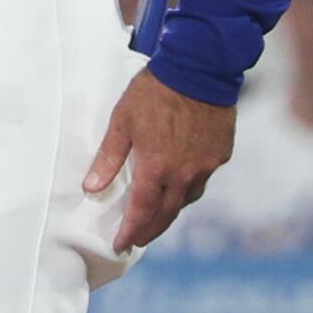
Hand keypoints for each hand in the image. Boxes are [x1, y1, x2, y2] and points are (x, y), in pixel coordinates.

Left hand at [84, 67, 234, 253]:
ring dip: (170, 210)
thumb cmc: (155, 92)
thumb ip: (108, 158)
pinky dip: (188, 187)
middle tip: (137, 240)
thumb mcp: (122, 121)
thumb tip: (91, 188)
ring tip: (156, 215)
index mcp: (157, 167)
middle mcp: (185, 173)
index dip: (130, 231)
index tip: (120, 245)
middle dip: (150, 231)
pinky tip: (179, 183)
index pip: (142, 212)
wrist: (200, 68)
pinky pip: (202, 179)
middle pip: (167, 214)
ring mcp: (206, 165)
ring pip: (187, 199)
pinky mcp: (220, 154)